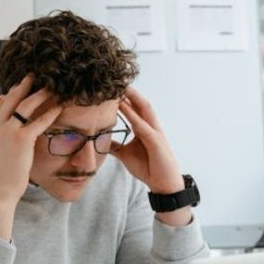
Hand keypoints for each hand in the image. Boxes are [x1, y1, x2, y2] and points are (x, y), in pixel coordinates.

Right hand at [0, 74, 61, 204]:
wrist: (0, 189)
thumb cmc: (2, 173)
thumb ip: (4, 136)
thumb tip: (13, 131)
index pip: (3, 103)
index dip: (14, 91)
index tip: (23, 83)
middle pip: (13, 98)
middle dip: (25, 85)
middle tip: (36, 75)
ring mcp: (9, 132)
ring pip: (26, 106)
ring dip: (40, 94)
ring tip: (52, 87)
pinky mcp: (21, 140)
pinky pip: (38, 122)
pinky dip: (50, 113)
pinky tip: (59, 108)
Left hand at [114, 87, 191, 225]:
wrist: (163, 184)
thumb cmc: (149, 168)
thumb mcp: (126, 155)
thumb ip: (115, 146)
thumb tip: (100, 141)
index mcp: (143, 128)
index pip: (134, 108)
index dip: (124, 97)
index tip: (111, 87)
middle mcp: (150, 127)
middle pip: (140, 104)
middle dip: (129, 92)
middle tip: (116, 79)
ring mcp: (155, 133)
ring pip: (144, 110)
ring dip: (133, 98)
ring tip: (121, 88)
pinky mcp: (156, 142)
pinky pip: (144, 126)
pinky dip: (134, 117)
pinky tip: (125, 109)